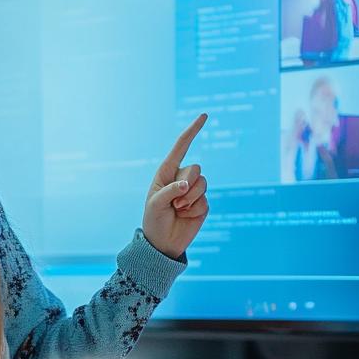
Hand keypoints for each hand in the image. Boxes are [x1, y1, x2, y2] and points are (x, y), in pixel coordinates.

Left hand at [142, 114, 209, 259]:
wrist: (163, 242)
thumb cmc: (154, 220)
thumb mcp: (155, 204)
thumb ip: (170, 191)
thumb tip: (187, 183)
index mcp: (166, 172)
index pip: (181, 147)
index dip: (192, 131)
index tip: (204, 116)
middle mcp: (182, 177)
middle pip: (195, 168)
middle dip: (185, 186)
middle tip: (173, 203)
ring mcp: (193, 190)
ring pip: (202, 183)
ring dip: (189, 199)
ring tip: (178, 210)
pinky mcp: (202, 203)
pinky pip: (205, 200)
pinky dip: (194, 210)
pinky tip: (185, 216)